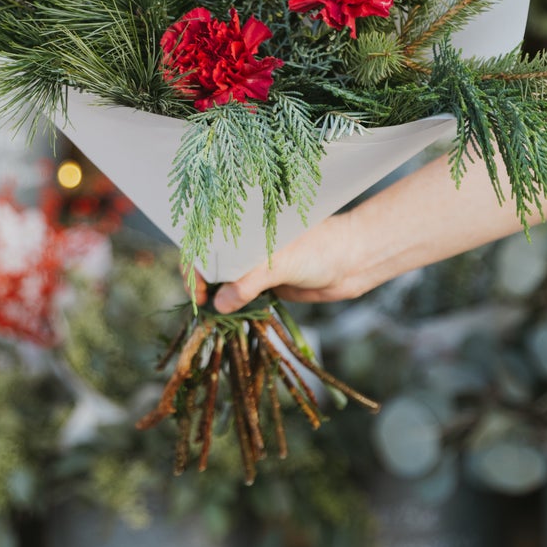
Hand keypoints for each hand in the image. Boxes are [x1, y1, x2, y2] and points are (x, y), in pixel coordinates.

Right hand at [207, 212, 366, 312]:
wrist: (352, 262)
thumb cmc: (320, 248)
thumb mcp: (280, 263)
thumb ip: (249, 282)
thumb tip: (219, 304)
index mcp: (245, 230)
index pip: (206, 243)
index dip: (194, 266)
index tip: (198, 290)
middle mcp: (246, 247)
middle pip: (212, 265)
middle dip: (202, 285)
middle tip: (203, 308)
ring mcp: (255, 266)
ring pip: (225, 283)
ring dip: (217, 299)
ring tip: (212, 316)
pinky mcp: (266, 284)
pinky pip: (242, 296)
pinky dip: (233, 307)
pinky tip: (229, 317)